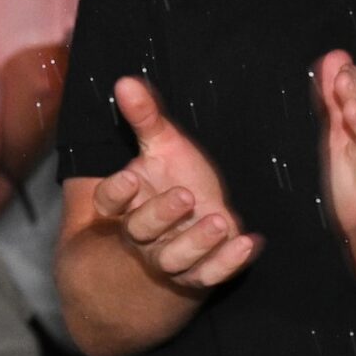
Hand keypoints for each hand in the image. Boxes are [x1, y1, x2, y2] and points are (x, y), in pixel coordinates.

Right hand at [93, 76, 258, 291]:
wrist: (201, 216)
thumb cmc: (176, 177)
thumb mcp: (163, 145)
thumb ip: (145, 118)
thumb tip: (126, 80)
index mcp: (126, 204)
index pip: (108, 203)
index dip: (117, 193)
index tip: (133, 177)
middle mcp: (141, 235)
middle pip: (139, 231)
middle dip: (161, 215)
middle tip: (185, 196)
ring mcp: (169, 257)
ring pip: (172, 259)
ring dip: (195, 243)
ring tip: (219, 220)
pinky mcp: (198, 273)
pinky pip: (208, 275)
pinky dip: (227, 262)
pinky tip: (247, 242)